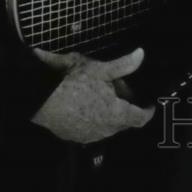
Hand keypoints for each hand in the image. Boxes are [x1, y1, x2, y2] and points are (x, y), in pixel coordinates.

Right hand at [31, 47, 155, 143]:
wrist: (41, 100)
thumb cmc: (73, 83)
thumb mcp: (100, 69)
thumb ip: (123, 65)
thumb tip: (142, 54)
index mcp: (116, 114)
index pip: (140, 118)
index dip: (147, 112)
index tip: (150, 105)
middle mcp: (106, 129)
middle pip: (124, 122)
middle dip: (126, 108)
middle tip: (122, 92)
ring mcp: (90, 136)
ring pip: (108, 126)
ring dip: (110, 115)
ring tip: (104, 98)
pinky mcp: (75, 137)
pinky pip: (92, 130)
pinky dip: (95, 120)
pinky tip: (88, 107)